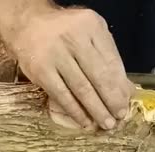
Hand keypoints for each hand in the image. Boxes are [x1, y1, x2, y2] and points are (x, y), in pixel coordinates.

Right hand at [1, 7, 134, 129]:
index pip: (111, 61)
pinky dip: (75, 111)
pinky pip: (62, 95)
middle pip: (99, 76)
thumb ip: (108, 58)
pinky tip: (85, 121)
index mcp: (91, 26)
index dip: (120, 86)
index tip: (126, 103)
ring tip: (106, 123)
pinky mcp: (41, 70)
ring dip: (96, 109)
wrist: (27, 25)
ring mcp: (56, 54)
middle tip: (119, 117)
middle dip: (112, 100)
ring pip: (82, 88)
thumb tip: (127, 90)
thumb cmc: (65, 33)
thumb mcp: (90, 35)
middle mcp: (74, 38)